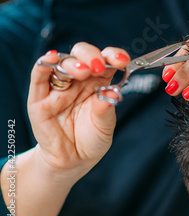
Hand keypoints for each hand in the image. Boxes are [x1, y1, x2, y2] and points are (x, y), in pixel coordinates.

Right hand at [27, 42, 129, 178]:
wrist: (72, 160)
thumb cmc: (91, 139)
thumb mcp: (105, 126)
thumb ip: (105, 110)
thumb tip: (112, 93)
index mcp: (99, 81)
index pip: (107, 60)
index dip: (115, 56)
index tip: (123, 60)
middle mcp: (79, 80)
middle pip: (83, 55)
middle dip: (92, 56)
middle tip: (100, 66)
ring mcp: (59, 87)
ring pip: (63, 63)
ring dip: (73, 62)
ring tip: (84, 70)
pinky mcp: (40, 98)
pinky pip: (39, 76)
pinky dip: (44, 64)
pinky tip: (51, 57)